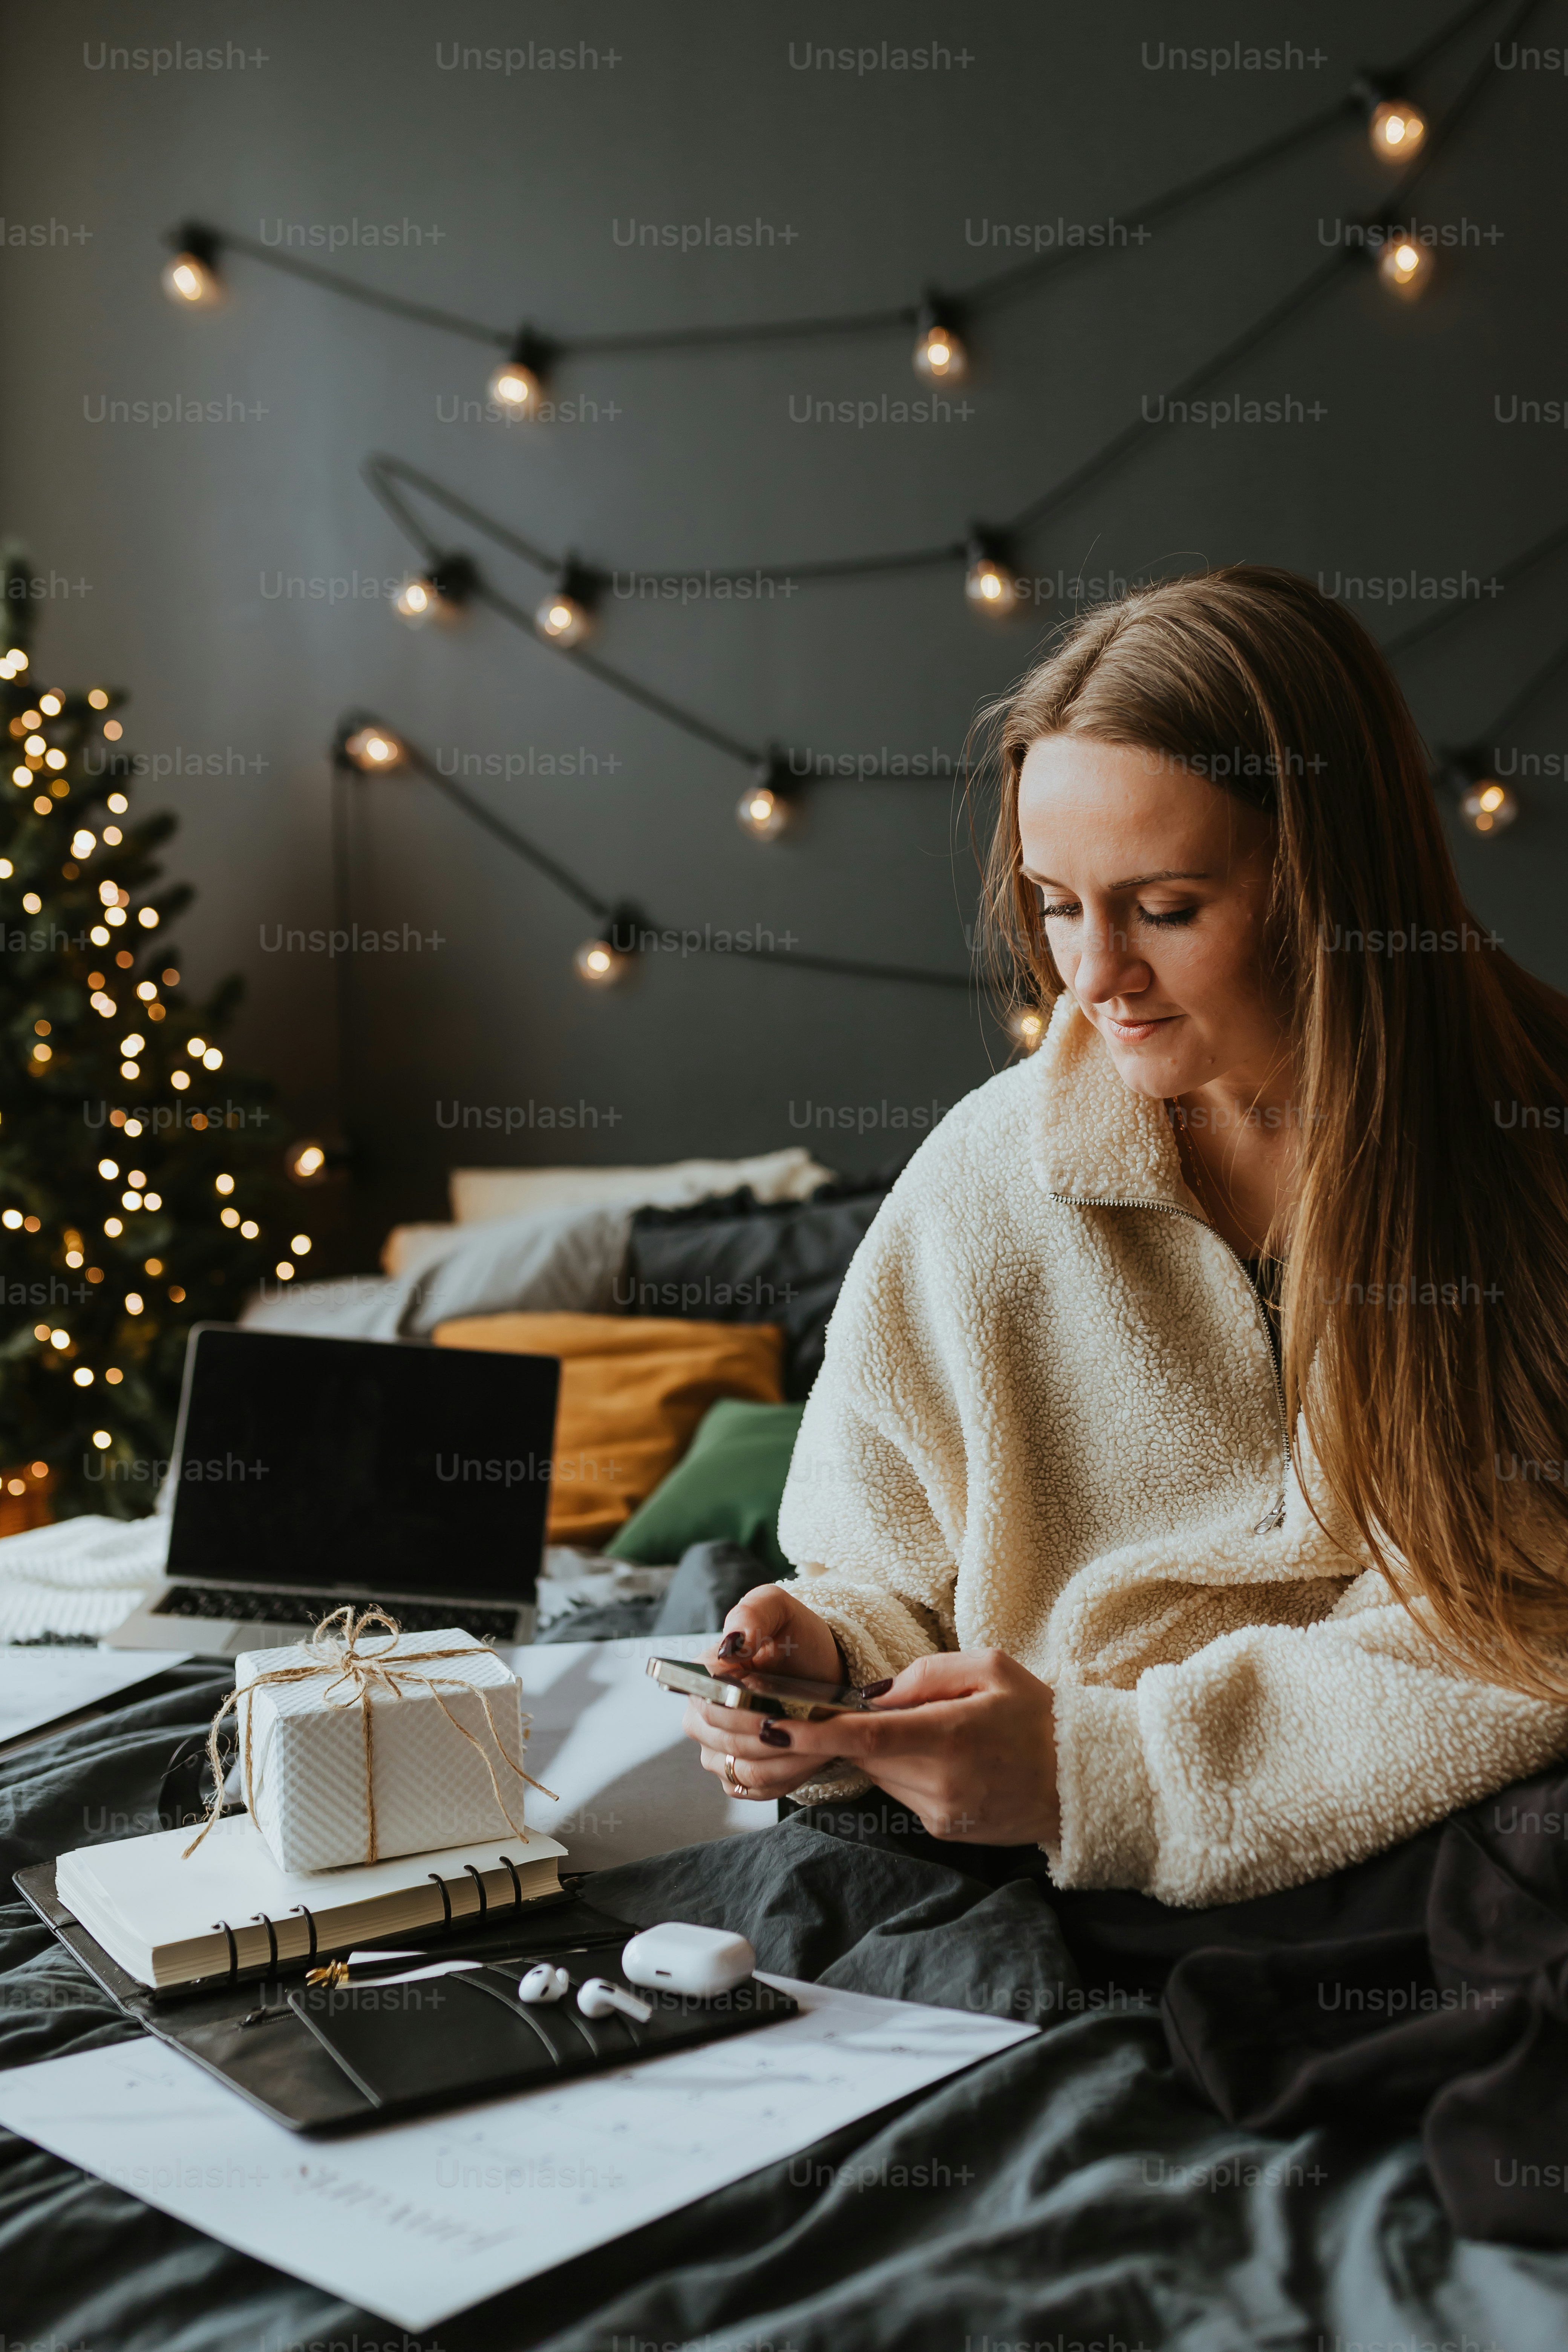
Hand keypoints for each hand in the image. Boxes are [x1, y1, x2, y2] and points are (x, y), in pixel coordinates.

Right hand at [683, 1583, 847, 1805]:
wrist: (820, 1671)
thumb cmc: (796, 1638)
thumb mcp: (779, 1609)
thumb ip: (752, 1614)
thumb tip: (731, 1644)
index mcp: (702, 1675)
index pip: (708, 1702)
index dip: (742, 1711)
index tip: (778, 1710)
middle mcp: (701, 1716)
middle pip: (725, 1739)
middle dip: (770, 1736)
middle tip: (809, 1727)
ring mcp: (716, 1749)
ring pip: (741, 1768)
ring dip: (784, 1760)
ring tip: (818, 1743)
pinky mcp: (737, 1775)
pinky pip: (753, 1789)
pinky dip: (785, 1779)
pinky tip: (810, 1758)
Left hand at [819, 1650, 1059, 1845]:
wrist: (1082, 1779)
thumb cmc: (1037, 1714)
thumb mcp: (991, 1668)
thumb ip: (925, 1675)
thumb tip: (872, 1696)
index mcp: (951, 1736)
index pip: (864, 1737)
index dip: (813, 1733)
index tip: (773, 1725)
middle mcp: (941, 1783)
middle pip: (865, 1756)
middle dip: (848, 1733)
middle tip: (852, 1708)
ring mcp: (942, 1813)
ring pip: (881, 1776)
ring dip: (882, 1752)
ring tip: (927, 1731)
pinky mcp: (945, 1830)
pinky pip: (904, 1795)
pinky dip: (907, 1772)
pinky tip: (945, 1759)